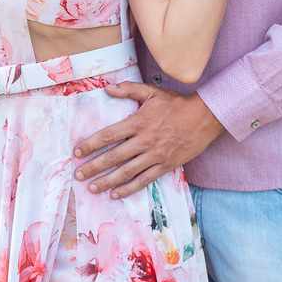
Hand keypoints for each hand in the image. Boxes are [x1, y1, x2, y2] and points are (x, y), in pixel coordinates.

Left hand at [73, 83, 224, 198]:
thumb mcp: (152, 91)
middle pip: (113, 157)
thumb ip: (128, 89)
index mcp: (138, 122)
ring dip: (107, 181)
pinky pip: (144, 180)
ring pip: (126, 172)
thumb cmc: (176, 104)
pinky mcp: (165, 166)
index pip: (108, 135)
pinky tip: (116, 193)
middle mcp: (144, 141)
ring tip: (92, 187)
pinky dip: (129, 188)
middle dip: (93, 167)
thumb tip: (107, 88)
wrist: (204, 117)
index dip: (90, 144)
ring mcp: (155, 155)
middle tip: (78, 174)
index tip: (77, 152)